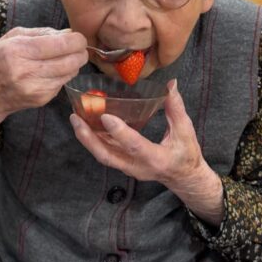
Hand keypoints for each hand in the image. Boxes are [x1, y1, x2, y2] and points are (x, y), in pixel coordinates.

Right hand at [0, 27, 89, 124]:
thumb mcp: (11, 38)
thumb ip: (42, 33)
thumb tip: (69, 33)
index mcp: (18, 51)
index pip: (61, 44)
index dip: (77, 40)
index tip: (78, 37)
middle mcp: (26, 71)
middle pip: (71, 60)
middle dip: (80, 52)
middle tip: (78, 47)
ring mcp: (35, 89)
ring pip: (70, 73)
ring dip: (74, 63)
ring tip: (63, 58)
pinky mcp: (41, 100)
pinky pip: (63, 83)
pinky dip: (63, 75)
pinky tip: (51, 71)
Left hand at [69, 80, 223, 222]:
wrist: (184, 177)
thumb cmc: (186, 153)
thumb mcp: (185, 130)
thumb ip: (175, 107)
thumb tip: (171, 83)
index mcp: (156, 158)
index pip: (134, 145)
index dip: (120, 132)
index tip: (105, 116)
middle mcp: (137, 167)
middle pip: (107, 156)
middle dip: (89, 138)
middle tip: (76, 119)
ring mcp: (128, 168)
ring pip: (102, 156)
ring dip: (87, 139)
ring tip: (75, 119)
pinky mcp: (124, 165)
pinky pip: (105, 154)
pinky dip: (93, 140)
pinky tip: (85, 125)